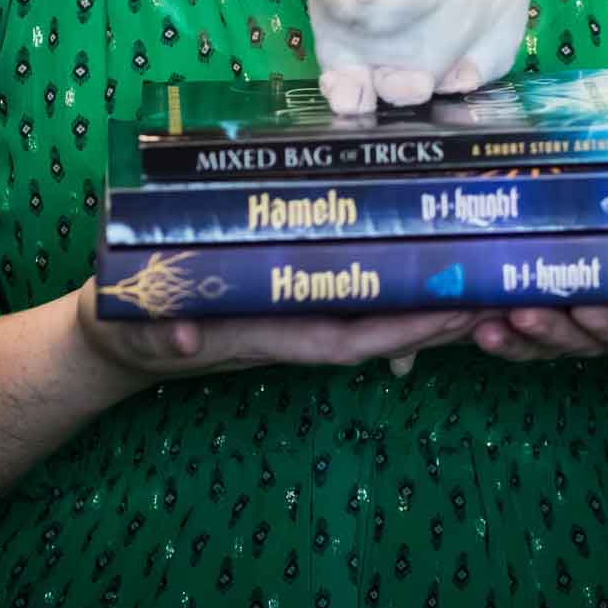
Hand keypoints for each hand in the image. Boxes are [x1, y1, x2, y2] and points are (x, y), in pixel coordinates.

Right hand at [75, 276, 480, 387]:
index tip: (448, 313)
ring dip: (420, 303)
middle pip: (373, 329)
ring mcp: (286, 314)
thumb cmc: (130, 328)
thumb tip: (187, 333)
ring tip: (477, 281)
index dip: (399, 328)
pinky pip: (342, 299)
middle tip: (493, 293)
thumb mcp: (140, 329)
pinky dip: (384, 290)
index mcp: (264, 335)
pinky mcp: (279, 299)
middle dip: (431, 317)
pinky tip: (417, 269)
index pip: (344, 338)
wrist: (114, 338)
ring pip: (366, 315)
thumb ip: (162, 330)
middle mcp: (287, 328)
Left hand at [461, 211, 607, 372]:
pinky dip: (507, 328)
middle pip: (583, 337)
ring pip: (552, 334)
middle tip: (518, 314)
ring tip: (485, 321)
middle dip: (550, 330)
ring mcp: (593, 320)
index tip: (588, 311)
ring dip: (518, 331)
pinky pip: (533, 325)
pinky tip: (477, 318)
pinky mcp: (566, 306)